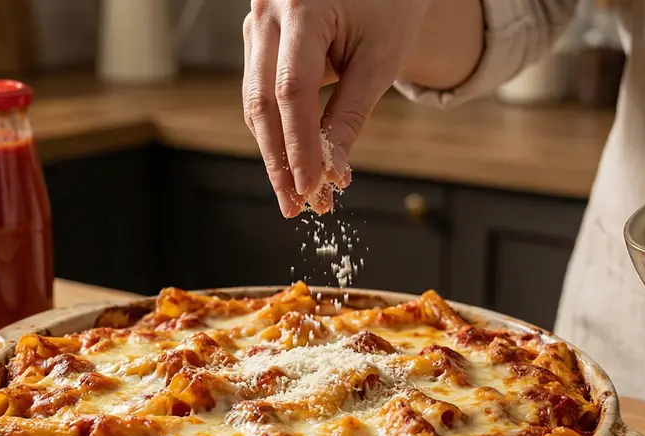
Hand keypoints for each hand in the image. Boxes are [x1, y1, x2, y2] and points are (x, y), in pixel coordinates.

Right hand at [242, 0, 481, 217]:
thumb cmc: (389, 4)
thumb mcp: (380, 59)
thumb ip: (351, 114)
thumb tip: (332, 173)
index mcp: (302, 7)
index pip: (292, 90)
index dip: (299, 145)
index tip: (311, 189)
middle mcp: (268, 11)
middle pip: (262, 101)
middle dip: (279, 161)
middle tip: (295, 207)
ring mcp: (256, 22)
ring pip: (255, 100)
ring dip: (276, 151)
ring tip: (299, 194)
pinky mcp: (258, 37)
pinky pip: (261, 91)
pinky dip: (278, 129)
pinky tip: (294, 163)